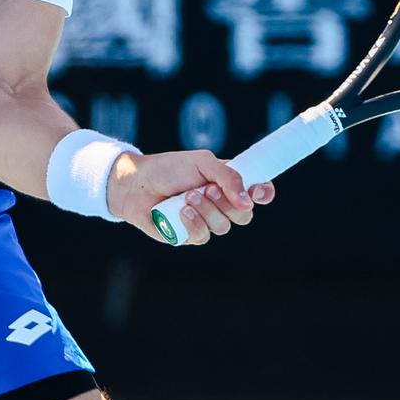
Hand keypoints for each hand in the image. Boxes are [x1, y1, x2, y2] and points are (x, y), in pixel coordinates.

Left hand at [107, 149, 276, 244]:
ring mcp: (205, 221)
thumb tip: (248, 201)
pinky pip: (203, 237)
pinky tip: (181, 211)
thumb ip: (228, 176)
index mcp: (228, 184)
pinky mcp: (189, 235)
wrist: (136, 183)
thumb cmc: (167, 169)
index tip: (260, 192)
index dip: (263, 194)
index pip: (257, 192)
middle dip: (228, 203)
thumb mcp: (201, 162)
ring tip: (187, 196)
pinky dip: (193, 222)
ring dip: (207, 210)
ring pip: (223, 227)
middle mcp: (220, 204)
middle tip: (209, 189)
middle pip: (244, 216)